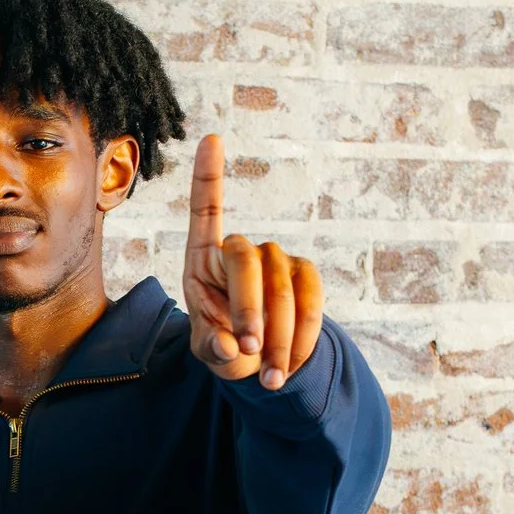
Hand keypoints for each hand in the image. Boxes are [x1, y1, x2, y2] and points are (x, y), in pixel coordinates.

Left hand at [181, 134, 323, 390]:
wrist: (260, 360)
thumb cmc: (223, 347)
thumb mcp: (208, 353)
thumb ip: (213, 350)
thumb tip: (229, 346)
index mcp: (202, 259)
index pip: (205, 211)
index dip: (209, 176)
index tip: (212, 138)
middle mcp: (240, 250)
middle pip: (245, 258)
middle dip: (247, 307)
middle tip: (248, 348)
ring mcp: (275, 259)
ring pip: (281, 286)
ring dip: (278, 336)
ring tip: (269, 376)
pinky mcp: (305, 275)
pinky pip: (311, 301)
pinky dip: (303, 337)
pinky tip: (289, 365)